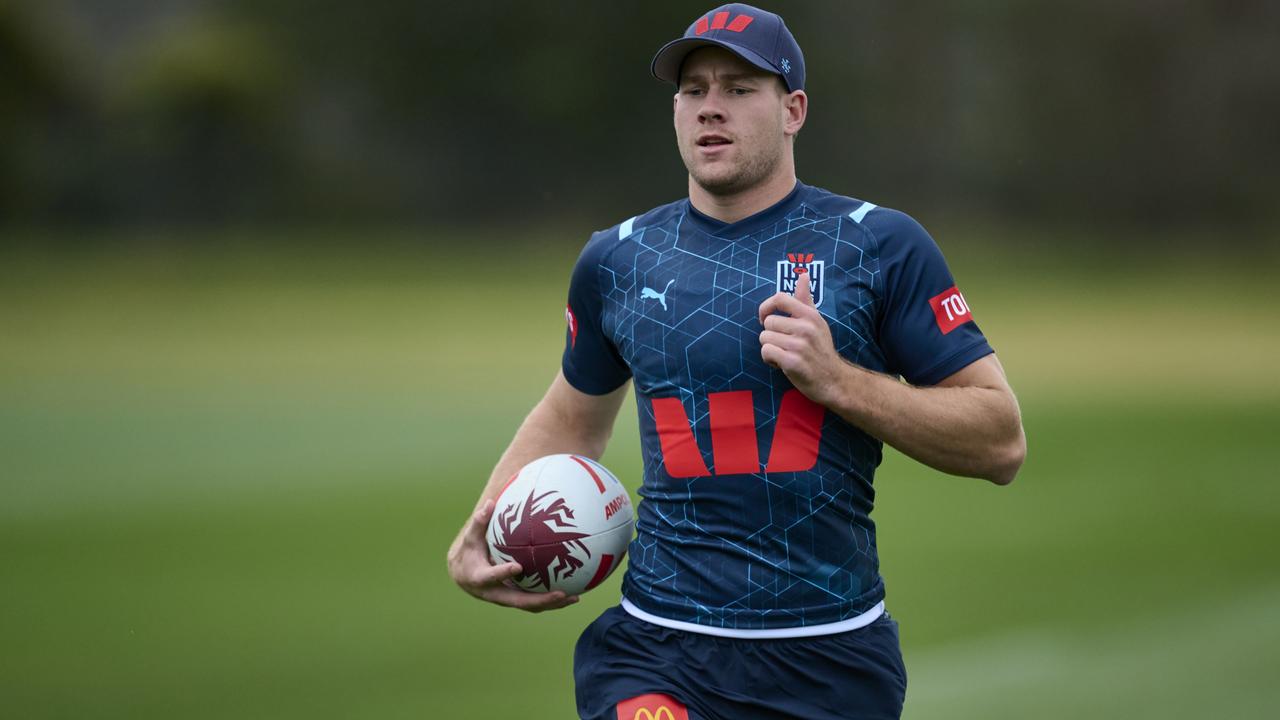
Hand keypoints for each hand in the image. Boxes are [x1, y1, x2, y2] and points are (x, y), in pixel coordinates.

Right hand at [447, 498, 579, 611]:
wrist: (464, 576)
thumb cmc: (469, 552)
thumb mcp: (470, 538)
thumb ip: (479, 522)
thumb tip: (489, 503)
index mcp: (479, 578)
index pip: (491, 576)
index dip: (503, 573)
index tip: (518, 566)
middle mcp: (494, 593)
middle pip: (518, 601)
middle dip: (540, 599)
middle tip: (561, 593)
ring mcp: (506, 599)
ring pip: (529, 606)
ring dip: (552, 604)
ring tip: (574, 598)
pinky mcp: (515, 599)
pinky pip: (534, 602)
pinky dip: (551, 601)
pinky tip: (571, 594)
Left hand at [757, 270, 847, 406]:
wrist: (834, 381)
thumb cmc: (821, 350)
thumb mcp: (817, 322)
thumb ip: (806, 300)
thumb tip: (802, 275)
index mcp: (810, 315)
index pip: (780, 298)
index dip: (766, 307)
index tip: (766, 319)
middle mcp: (806, 327)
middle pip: (768, 322)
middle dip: (770, 335)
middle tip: (783, 345)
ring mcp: (800, 345)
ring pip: (764, 338)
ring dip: (770, 349)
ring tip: (784, 355)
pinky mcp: (792, 362)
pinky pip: (766, 352)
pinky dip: (770, 360)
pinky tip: (781, 364)